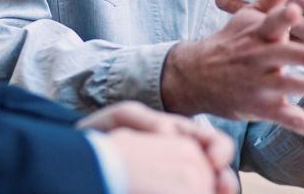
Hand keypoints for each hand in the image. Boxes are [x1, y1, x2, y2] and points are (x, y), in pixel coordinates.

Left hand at [80, 102, 237, 193]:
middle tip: (222, 189)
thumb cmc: (102, 133)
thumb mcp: (123, 117)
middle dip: (226, 182)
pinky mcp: (161, 191)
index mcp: (180, 137)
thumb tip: (171, 131)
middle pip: (219, 173)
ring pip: (203, 190)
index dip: (221, 150)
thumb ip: (146, 121)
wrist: (77, 158)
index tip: (214, 161)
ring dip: (212, 193)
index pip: (214, 143)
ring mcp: (173, 182)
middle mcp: (182, 160)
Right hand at [161, 0, 303, 145]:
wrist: (197, 77)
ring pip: (290, 88)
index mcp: (258, 34)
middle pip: (281, 56)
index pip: (270, 22)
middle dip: (299, 55)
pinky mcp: (268, 110)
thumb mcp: (250, 16)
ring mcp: (263, 86)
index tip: (296, 9)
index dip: (283, 17)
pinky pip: (296, 122)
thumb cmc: (232, 41)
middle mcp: (259, 59)